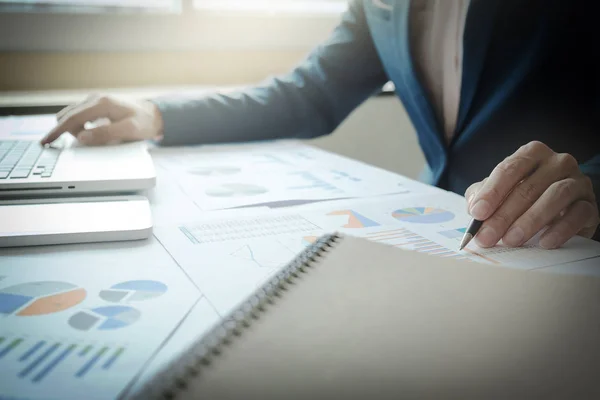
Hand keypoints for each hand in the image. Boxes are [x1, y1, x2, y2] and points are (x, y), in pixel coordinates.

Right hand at [40, 95, 163, 145]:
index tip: (45, 142)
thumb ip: (105, 134)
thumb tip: (83, 137)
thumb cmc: (145, 123)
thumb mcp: (129, 131)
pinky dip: (81, 126)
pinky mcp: (98, 105)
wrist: (156, 114)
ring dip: (77, 130)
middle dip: (70, 132)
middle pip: (69, 116)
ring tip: (97, 138)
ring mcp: (95, 100)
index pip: (72, 118)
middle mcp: (95, 98)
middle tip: (89, 143)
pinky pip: (81, 116)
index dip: (57, 132)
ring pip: (73, 116)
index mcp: (101, 103)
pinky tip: (93, 133)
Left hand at [465, 141, 598, 248]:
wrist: (561, 209)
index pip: (509, 169)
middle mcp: (558, 162)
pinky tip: (543, 243)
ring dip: (530, 221)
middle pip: (528, 187)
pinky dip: (560, 229)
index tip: (477, 213)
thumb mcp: (499, 192)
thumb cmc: (523, 197)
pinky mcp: (590, 205)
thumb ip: (482, 195)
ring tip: (512, 240)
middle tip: (488, 236)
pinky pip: (579, 214)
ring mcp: (578, 182)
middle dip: (504, 215)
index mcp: (532, 154)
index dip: (491, 192)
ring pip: (556, 196)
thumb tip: (474, 209)